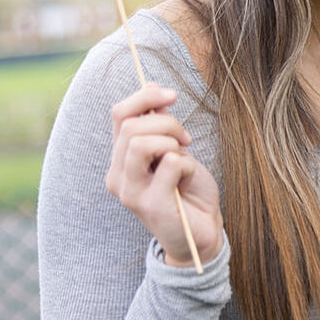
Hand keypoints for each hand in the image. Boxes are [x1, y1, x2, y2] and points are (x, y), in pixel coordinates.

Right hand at [106, 83, 223, 267]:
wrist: (201, 233)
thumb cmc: (189, 191)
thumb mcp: (174, 150)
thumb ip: (159, 125)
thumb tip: (153, 86)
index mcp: (120, 160)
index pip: (119, 115)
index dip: (146, 98)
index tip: (172, 95)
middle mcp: (118, 176)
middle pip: (131, 126)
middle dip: (168, 122)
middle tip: (187, 138)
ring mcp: (130, 192)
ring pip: (141, 143)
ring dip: (172, 141)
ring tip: (186, 155)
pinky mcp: (150, 204)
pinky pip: (170, 164)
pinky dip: (187, 163)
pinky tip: (189, 176)